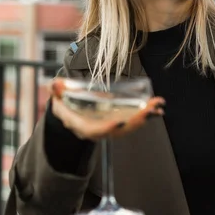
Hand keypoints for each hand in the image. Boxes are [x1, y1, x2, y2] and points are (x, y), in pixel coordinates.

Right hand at [49, 78, 164, 140]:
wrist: (69, 111)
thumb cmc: (63, 101)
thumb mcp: (57, 95)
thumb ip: (56, 90)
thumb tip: (56, 84)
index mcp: (81, 125)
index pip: (94, 130)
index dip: (106, 128)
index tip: (119, 121)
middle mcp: (97, 130)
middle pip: (118, 129)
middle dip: (135, 120)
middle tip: (151, 109)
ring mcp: (108, 128)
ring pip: (128, 127)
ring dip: (144, 117)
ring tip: (158, 107)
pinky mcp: (117, 123)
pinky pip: (132, 122)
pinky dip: (145, 115)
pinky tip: (156, 108)